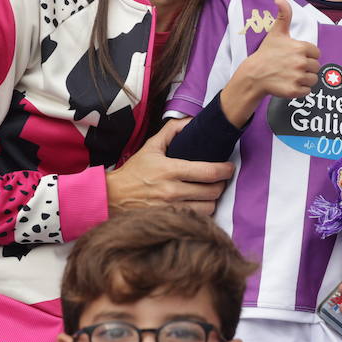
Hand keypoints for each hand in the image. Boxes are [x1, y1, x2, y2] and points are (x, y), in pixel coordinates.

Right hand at [105, 119, 232, 215]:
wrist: (112, 196)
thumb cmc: (134, 172)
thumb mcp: (151, 147)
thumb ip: (171, 131)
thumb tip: (191, 120)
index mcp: (170, 170)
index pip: (209, 172)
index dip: (225, 170)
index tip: (229, 168)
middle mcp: (172, 191)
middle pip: (213, 192)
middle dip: (221, 185)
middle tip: (219, 180)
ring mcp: (171, 208)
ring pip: (208, 208)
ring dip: (212, 201)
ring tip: (208, 193)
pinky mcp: (169, 220)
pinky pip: (196, 219)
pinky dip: (201, 212)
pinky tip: (197, 205)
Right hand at [222, 0, 320, 125]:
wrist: (254, 74)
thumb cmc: (267, 53)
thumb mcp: (276, 32)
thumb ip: (284, 15)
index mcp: (301, 47)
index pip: (316, 53)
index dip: (307, 55)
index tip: (295, 56)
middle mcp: (301, 62)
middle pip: (316, 67)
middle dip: (306, 68)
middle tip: (292, 67)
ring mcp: (297, 77)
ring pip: (313, 80)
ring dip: (305, 79)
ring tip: (291, 75)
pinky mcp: (294, 91)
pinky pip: (308, 92)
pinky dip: (301, 90)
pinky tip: (290, 84)